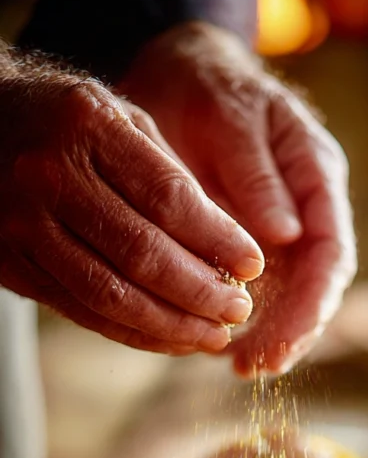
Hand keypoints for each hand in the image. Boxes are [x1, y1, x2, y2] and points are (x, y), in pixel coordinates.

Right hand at [0, 57, 264, 354]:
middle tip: (239, 310)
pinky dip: (133, 332)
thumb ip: (169, 174)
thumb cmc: (69, 122)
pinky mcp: (11, 265)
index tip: (254, 266)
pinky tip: (171, 338)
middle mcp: (48, 177)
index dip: (217, 240)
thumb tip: (227, 247)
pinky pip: (82, 311)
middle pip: (141, 254)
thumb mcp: (121, 119)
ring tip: (213, 334)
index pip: (168, 199)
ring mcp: (22, 225)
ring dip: (171, 324)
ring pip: (110, 295)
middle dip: (200, 292)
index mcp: (87, 129)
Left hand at [120, 21, 356, 373]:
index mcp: (317, 174)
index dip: (314, 302)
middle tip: (258, 368)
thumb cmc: (206, 85)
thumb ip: (257, 173)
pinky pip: (259, 291)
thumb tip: (287, 235)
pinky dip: (245, 322)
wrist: (178, 74)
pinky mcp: (253, 244)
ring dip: (272, 336)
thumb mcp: (228, 115)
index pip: (332, 251)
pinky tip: (223, 348)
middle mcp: (308, 209)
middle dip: (293, 331)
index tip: (285, 339)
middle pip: (318, 284)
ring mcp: (283, 229)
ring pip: (291, 295)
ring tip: (242, 369)